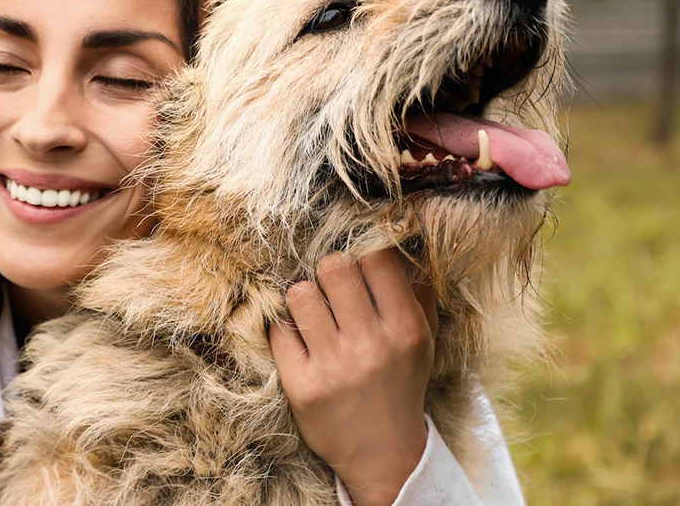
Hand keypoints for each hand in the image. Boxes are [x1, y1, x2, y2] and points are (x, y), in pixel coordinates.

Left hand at [268, 248, 437, 505]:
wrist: (383, 455)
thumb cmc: (400, 384)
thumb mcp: (423, 342)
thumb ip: (419, 294)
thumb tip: (404, 247)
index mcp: (406, 329)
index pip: (377, 259)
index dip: (363, 253)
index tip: (359, 265)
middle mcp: (371, 346)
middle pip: (333, 267)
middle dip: (328, 270)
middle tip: (331, 287)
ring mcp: (334, 367)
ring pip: (300, 293)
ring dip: (303, 297)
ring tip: (313, 313)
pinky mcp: (301, 387)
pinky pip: (278, 331)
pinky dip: (284, 330)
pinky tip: (298, 340)